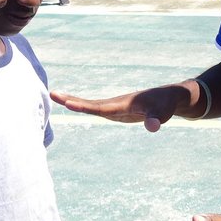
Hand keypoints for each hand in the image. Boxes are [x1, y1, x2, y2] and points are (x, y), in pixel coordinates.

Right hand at [50, 85, 182, 132]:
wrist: (168, 98)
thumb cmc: (165, 106)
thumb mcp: (161, 114)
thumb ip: (155, 119)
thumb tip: (153, 127)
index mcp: (122, 105)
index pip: (100, 107)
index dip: (84, 106)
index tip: (67, 102)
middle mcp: (115, 104)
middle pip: (90, 103)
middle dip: (71, 99)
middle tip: (52, 93)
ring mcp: (114, 107)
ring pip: (91, 105)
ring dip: (73, 101)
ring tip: (54, 95)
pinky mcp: (116, 110)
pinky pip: (95, 108)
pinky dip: (82, 106)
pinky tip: (71, 104)